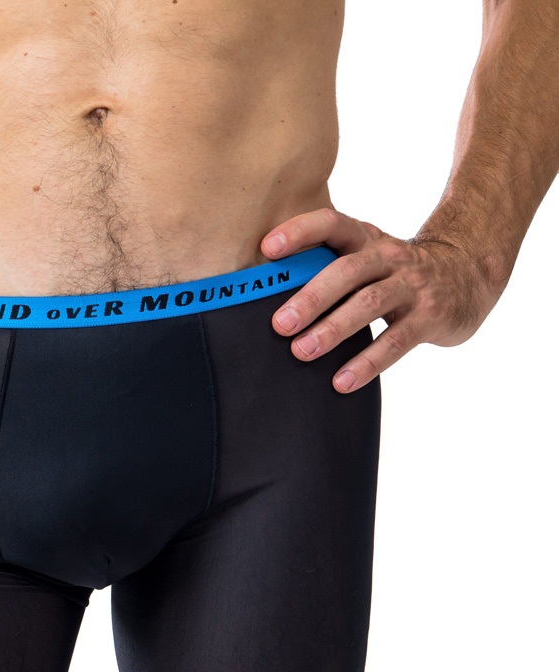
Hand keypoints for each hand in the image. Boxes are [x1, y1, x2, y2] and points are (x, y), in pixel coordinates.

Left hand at [260, 208, 503, 391]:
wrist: (471, 273)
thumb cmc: (397, 271)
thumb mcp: (369, 257)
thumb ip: (329, 266)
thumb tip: (265, 294)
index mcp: (367, 238)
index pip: (332, 224)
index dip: (300, 232)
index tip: (267, 249)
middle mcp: (390, 257)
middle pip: (347, 271)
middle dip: (311, 297)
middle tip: (280, 323)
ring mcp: (414, 285)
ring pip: (370, 304)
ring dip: (333, 330)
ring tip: (302, 352)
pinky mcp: (431, 317)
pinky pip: (396, 342)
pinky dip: (367, 363)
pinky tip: (341, 382)